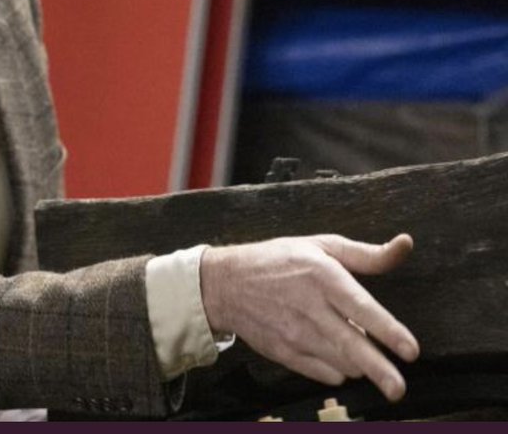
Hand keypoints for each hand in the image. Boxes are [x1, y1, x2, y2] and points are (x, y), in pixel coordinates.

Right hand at [200, 234, 419, 400]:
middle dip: (379, 371)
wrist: (224, 284)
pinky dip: (337, 370)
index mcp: (322, 277)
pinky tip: (336, 356)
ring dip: (360, 364)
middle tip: (398, 390)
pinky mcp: (284, 353)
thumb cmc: (276, 261)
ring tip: (362, 354)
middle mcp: (309, 308)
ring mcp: (294, 334)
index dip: (388, 331)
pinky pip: (323, 373)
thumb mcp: (321, 246)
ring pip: (341, 363)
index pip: (361, 308)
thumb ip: (367, 254)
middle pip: (351, 346)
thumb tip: (405, 244)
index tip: (411, 351)